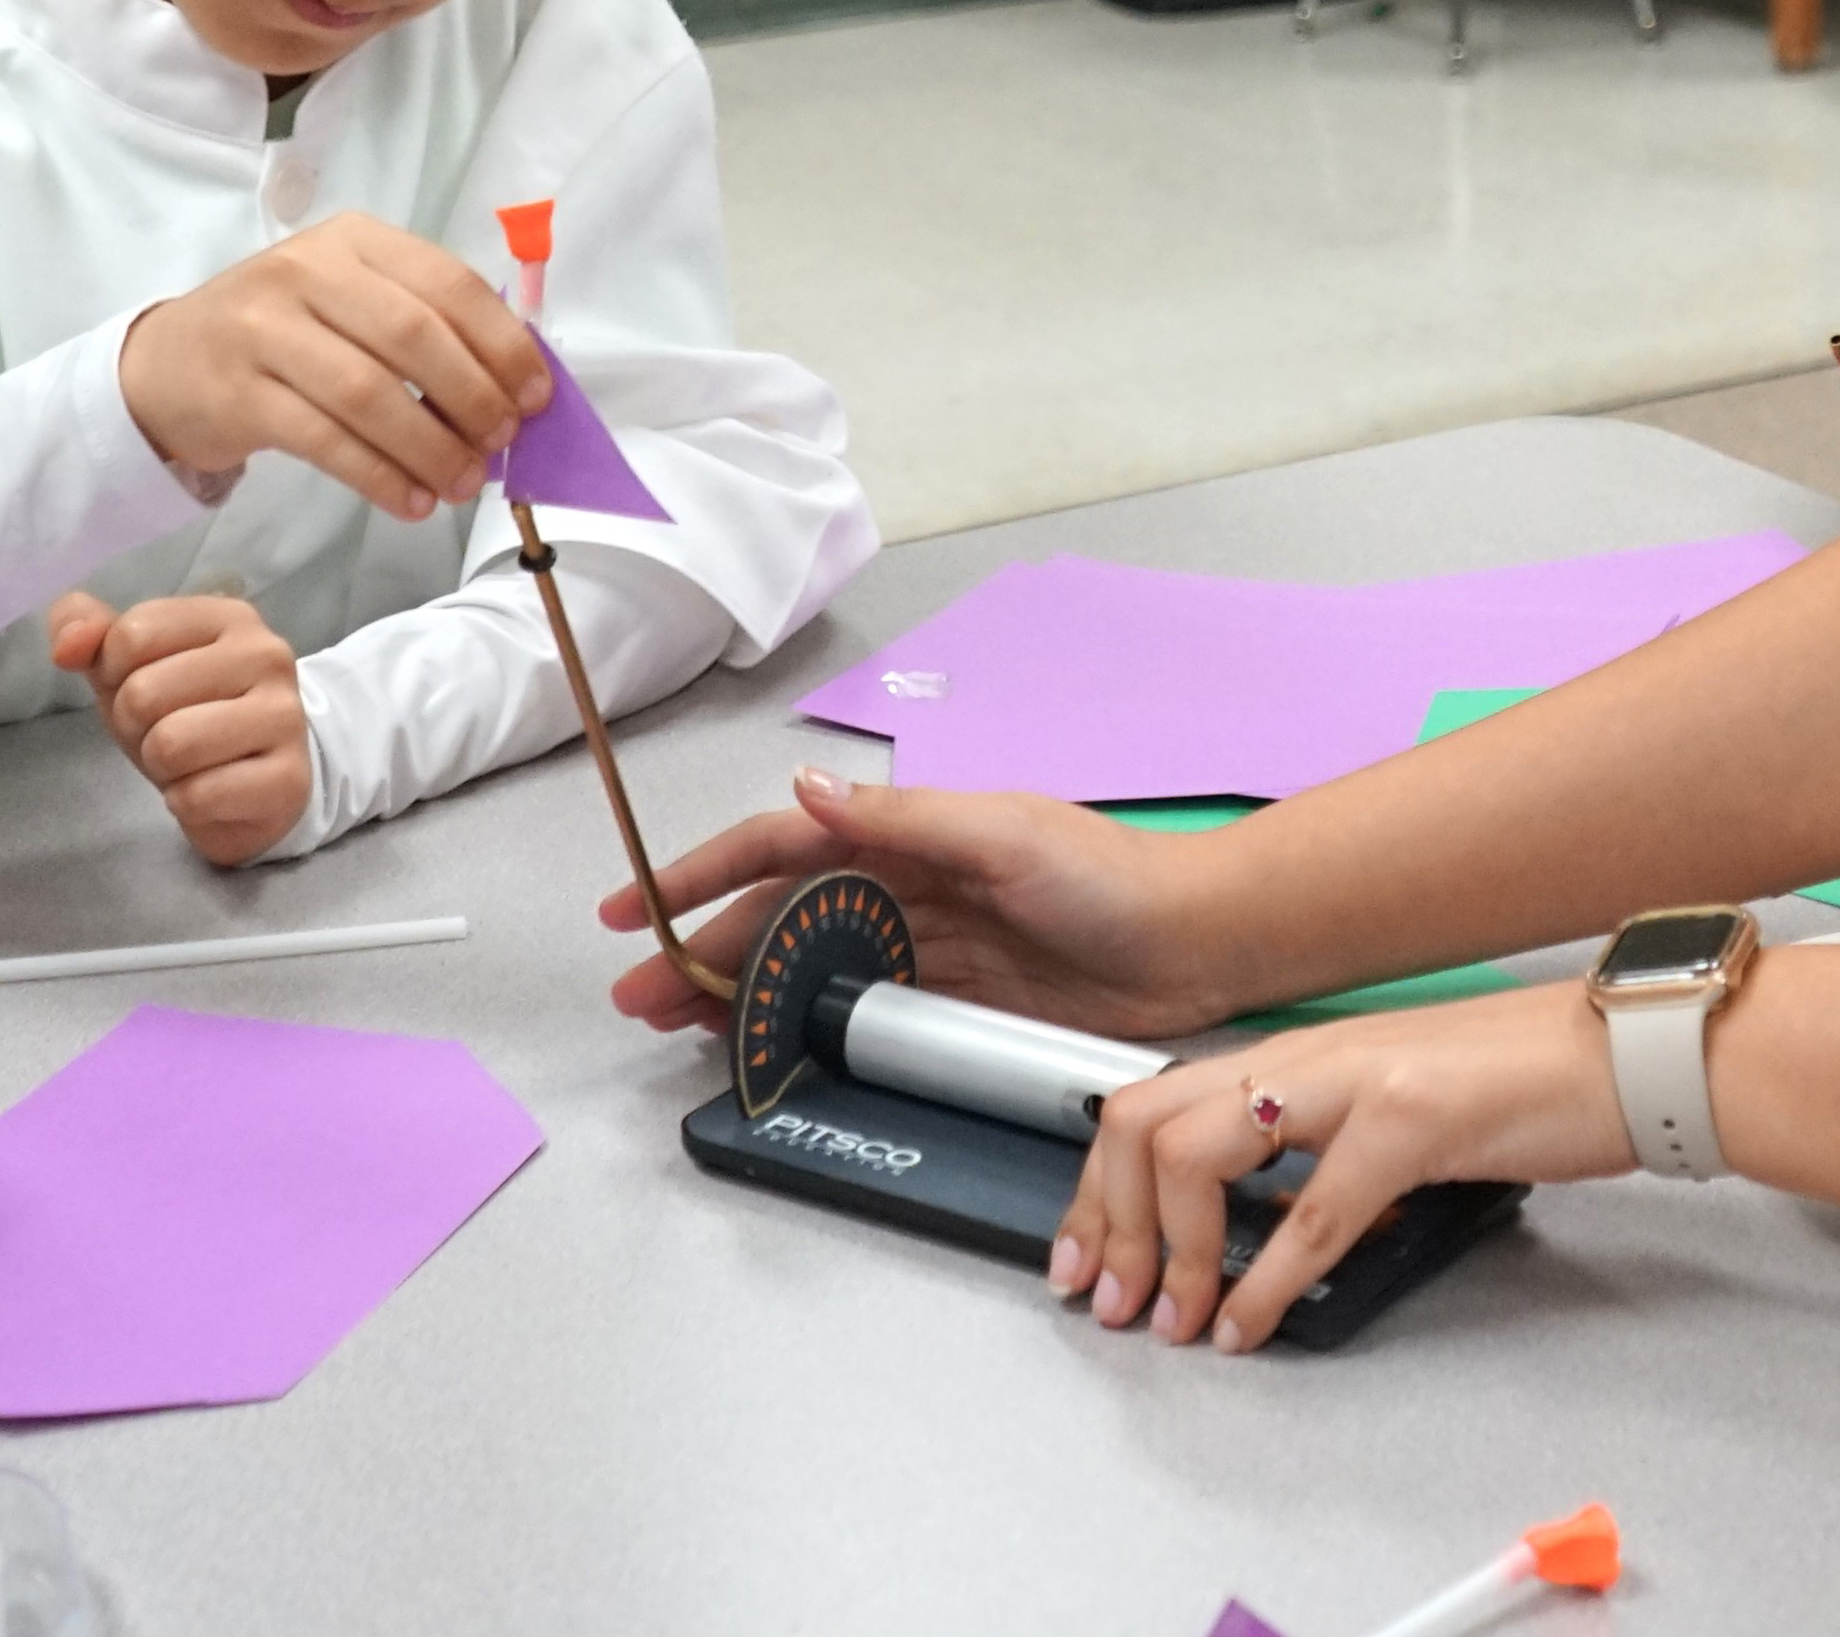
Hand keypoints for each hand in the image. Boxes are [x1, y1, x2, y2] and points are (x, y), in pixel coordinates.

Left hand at [52, 590, 314, 866]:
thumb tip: (66, 646)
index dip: (116, 674)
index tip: (148, 690)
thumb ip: (89, 633)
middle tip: (167, 734)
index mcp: (231, 617)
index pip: (131, 634)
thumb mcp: (131, 667)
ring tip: (189, 762)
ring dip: (162, 767)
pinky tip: (211, 792)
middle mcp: (268, 656)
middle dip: (137, 727)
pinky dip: (186, 802)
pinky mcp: (288, 778)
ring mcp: (286, 716)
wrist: (255, 785)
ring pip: (170, 744)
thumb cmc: (187, 714)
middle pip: (144, 693)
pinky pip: (197, 795)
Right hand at [120, 213, 548, 522]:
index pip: (449, 284)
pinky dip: (379, 476)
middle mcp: (305, 272)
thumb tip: (515, 390)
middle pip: (413, 337)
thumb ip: (427, 327)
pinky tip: (411, 502)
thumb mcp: (352, 302)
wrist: (169, 364)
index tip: (537, 397)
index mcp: (354, 241)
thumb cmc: (288, 334)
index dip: (503, 345)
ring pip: (369, 393)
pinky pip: (325, 440)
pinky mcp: (236, 392)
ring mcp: (263, 330)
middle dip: (473, 398)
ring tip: (462, 484)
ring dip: (430, 447)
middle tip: (501, 443)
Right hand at [602, 766, 1233, 1040]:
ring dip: (746, 993)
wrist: (1200, 944)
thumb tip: (808, 790)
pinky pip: (863, 1013)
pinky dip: (808, 1029)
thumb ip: (904, 818)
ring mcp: (933, 947)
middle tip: (640, 996)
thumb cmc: (1114, 877)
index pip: (786, 843)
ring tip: (679, 1027)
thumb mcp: (1004, 834)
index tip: (639, 907)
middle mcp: (912, 885)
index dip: (706, 872)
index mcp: (914, 832)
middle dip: (706, 949)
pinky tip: (770, 1049)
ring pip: (814, 967)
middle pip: (786, 915)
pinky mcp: (960, 1004)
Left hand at [1052, 982, 1632, 1351]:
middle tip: (1107, 1302)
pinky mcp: (1413, 1121)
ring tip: (1170, 1322)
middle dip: (1105, 1222)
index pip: (1149, 1101)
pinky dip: (1262, 1286)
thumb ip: (1316, 1146)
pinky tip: (1248, 1327)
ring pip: (1196, 1154)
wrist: (1625, 1052)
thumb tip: (1252, 1222)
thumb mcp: (1390, 1106)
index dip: (1095, 1189)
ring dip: (1166, 1255)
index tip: (1082, 1259)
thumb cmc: (1524, 1081)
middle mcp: (1307, 1056)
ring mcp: (1355, 1082)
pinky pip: (1310, 1216)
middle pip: (1142, 1121)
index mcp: (1297, 1054)